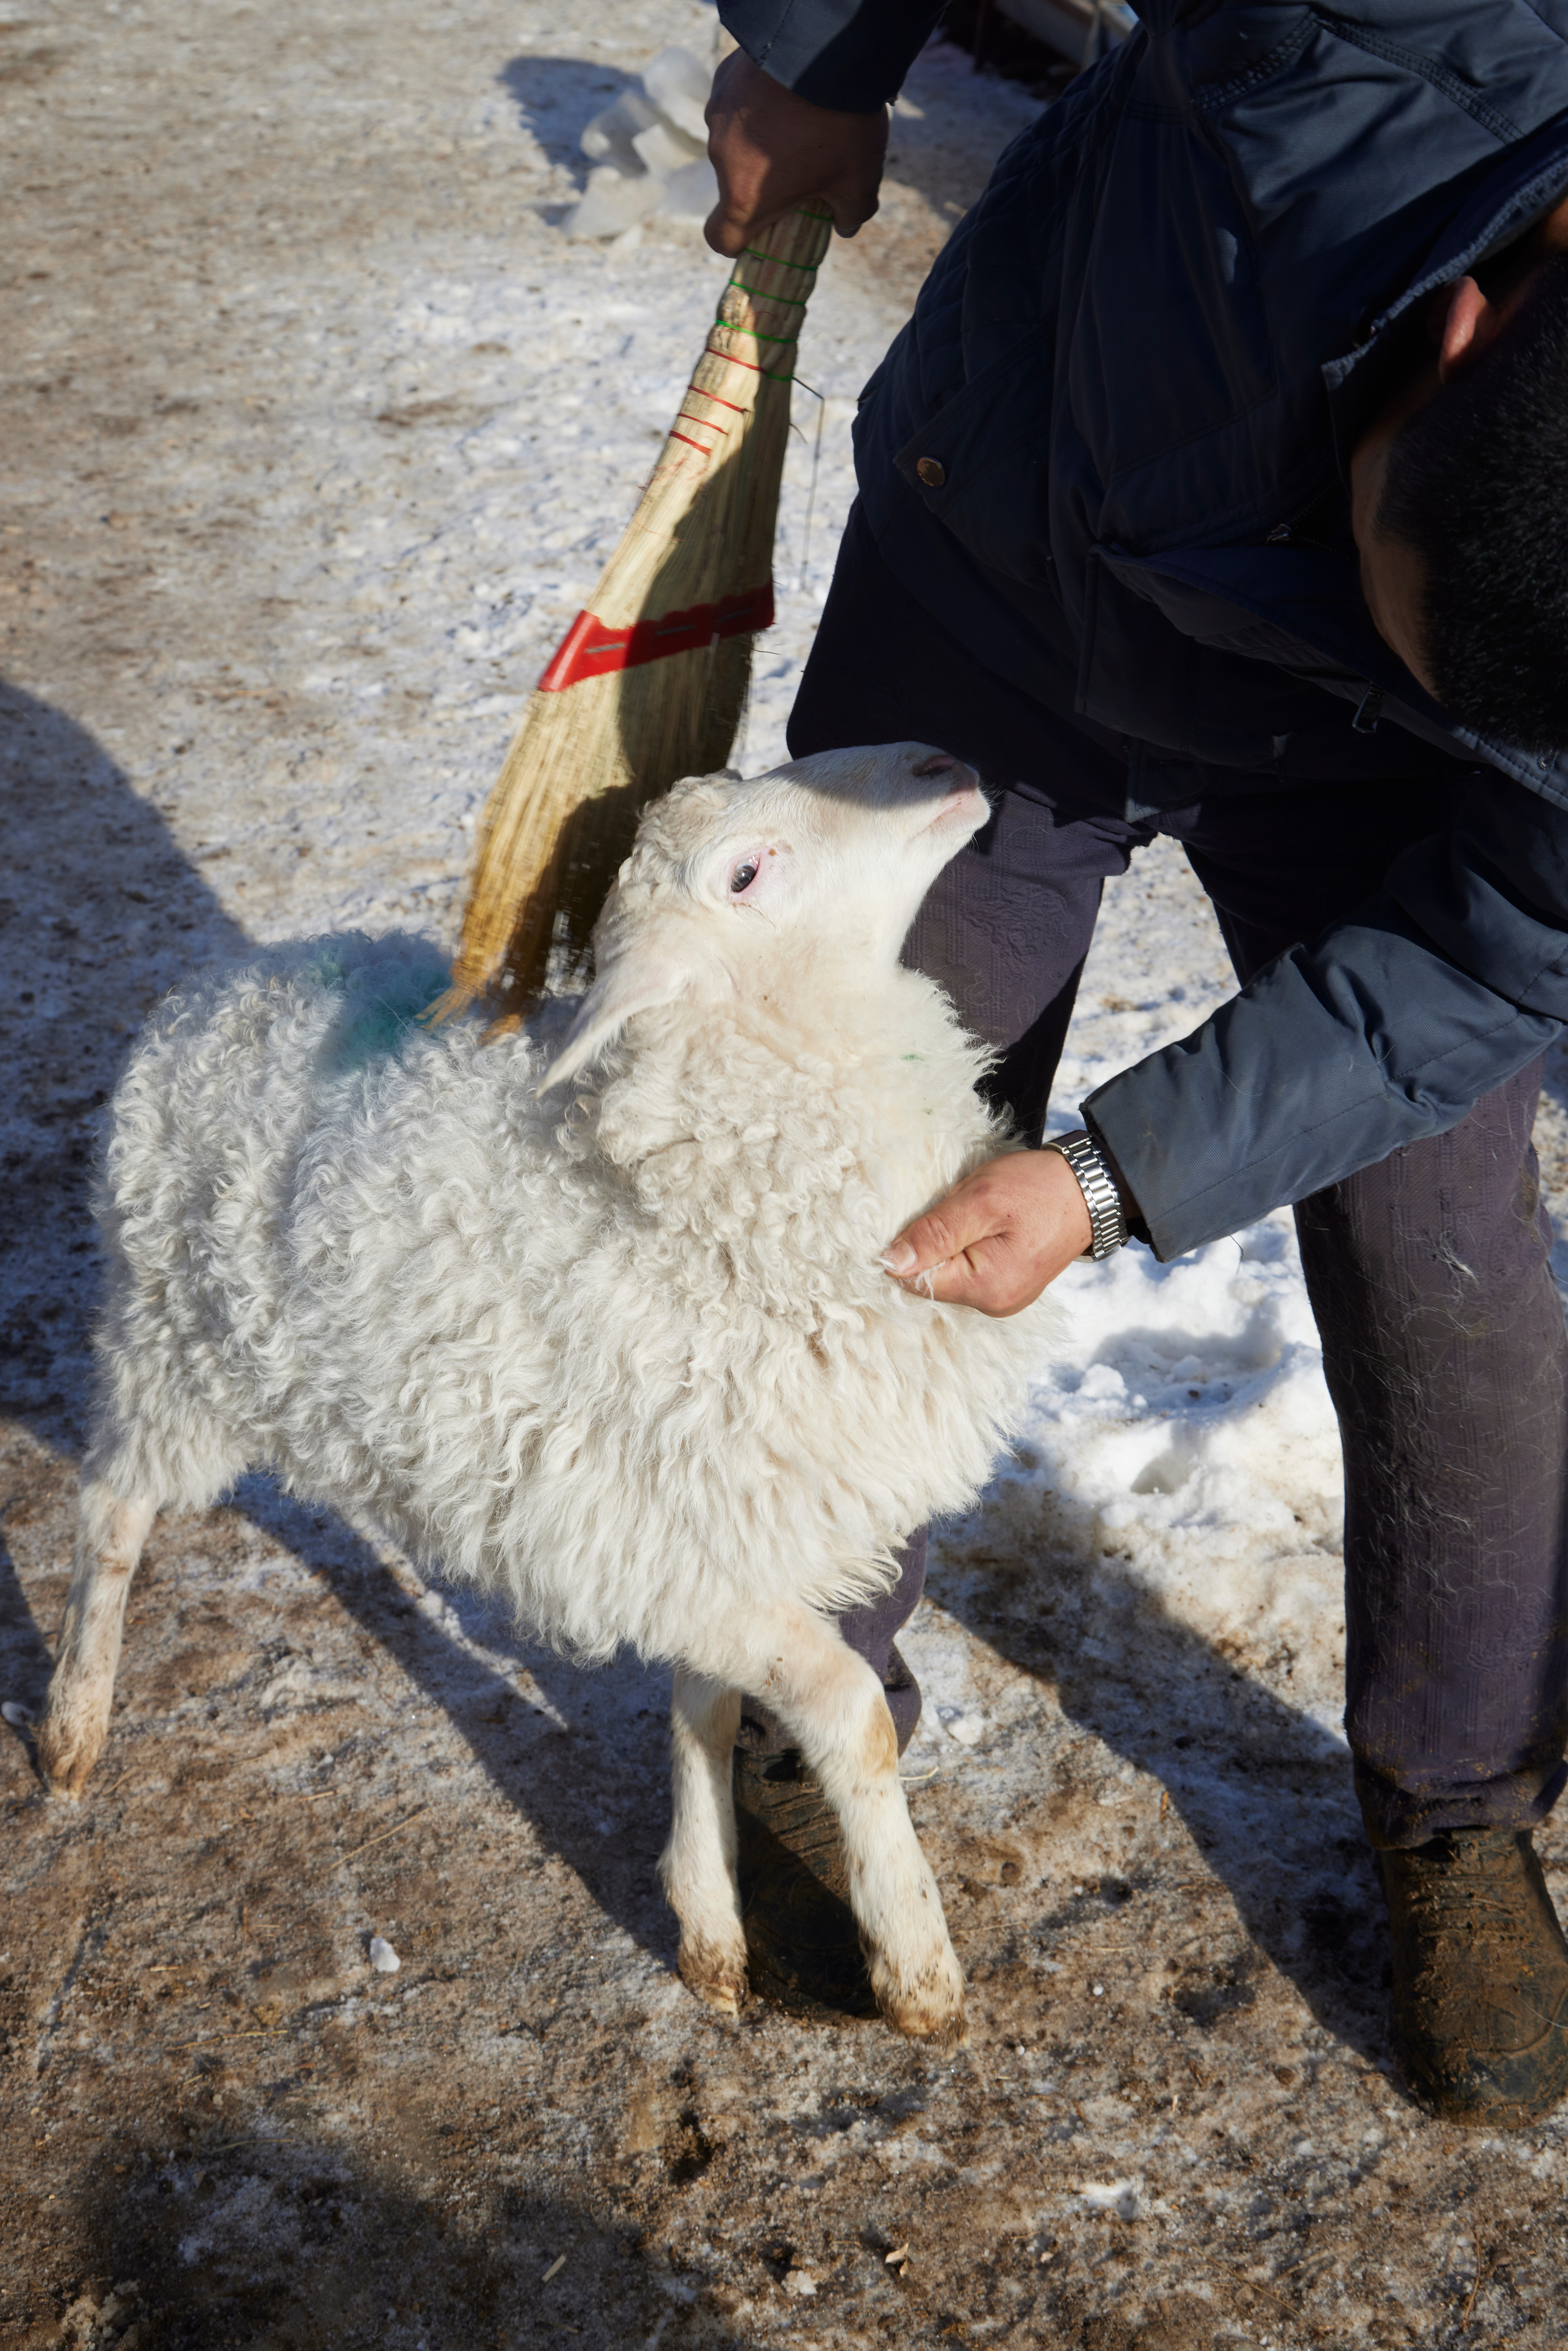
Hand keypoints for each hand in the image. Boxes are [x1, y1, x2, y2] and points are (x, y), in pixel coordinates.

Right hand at [704, 49, 887, 256]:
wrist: (827, 46)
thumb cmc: (839, 125)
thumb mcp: (859, 179)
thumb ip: (852, 212)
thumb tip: (846, 224)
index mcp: (745, 196)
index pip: (721, 237)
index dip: (740, 242)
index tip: (763, 232)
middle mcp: (720, 157)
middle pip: (736, 185)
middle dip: (764, 182)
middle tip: (804, 165)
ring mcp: (718, 113)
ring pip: (736, 142)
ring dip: (760, 141)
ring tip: (800, 120)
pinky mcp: (725, 77)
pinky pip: (738, 102)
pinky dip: (758, 105)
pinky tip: (788, 91)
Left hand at [881, 1151, 1092, 1315]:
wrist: (1090, 1189)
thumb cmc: (1037, 1189)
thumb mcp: (980, 1200)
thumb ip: (934, 1233)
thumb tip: (890, 1263)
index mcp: (985, 1288)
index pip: (915, 1281)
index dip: (906, 1247)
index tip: (920, 1214)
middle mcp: (993, 1304)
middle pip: (932, 1280)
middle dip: (931, 1244)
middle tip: (953, 1207)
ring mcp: (1003, 1298)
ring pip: (950, 1275)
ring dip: (949, 1244)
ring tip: (972, 1214)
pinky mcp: (1008, 1286)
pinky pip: (970, 1272)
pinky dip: (965, 1248)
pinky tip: (981, 1226)